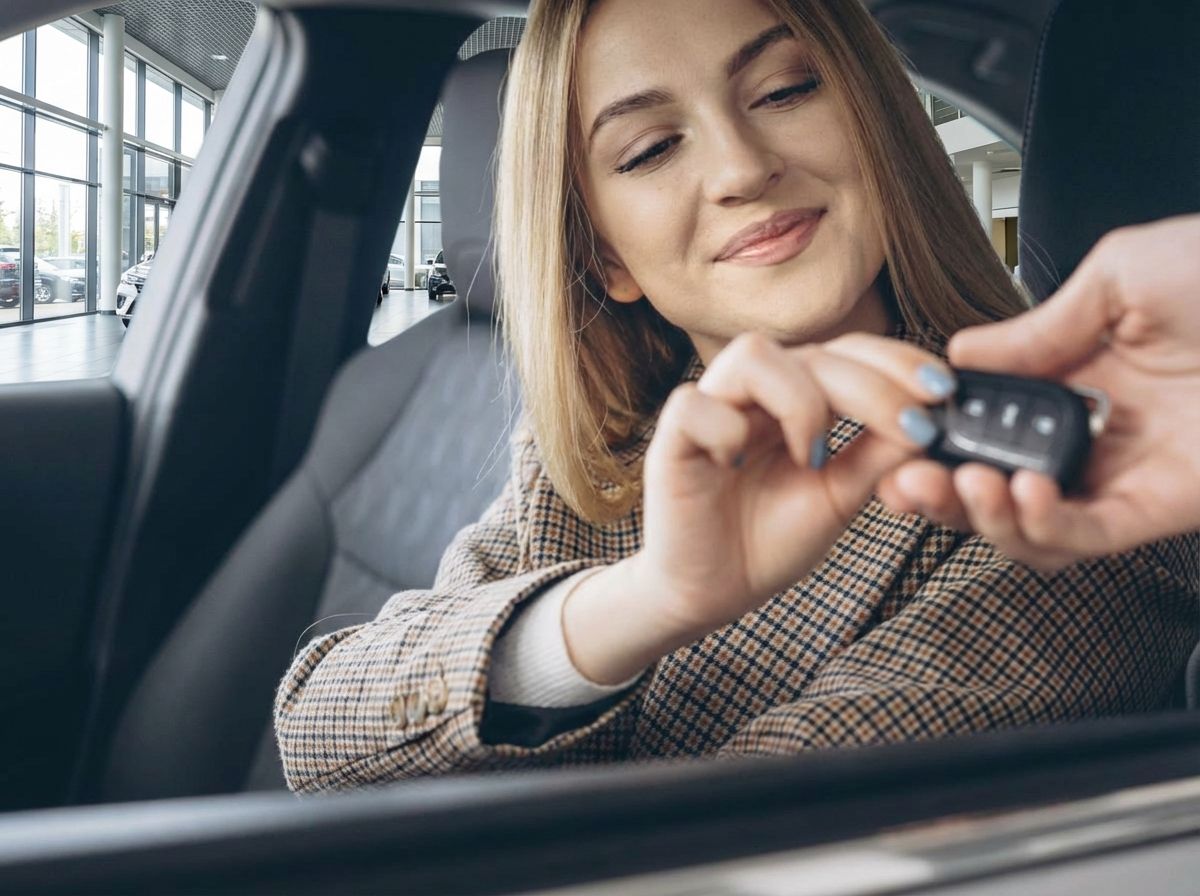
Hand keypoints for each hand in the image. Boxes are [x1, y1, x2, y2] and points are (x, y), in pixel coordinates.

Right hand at [634, 331, 951, 634]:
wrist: (712, 591)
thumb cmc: (770, 539)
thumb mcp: (841, 496)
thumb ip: (879, 455)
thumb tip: (932, 419)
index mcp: (798, 396)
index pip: (850, 352)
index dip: (895, 362)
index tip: (942, 390)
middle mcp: (757, 392)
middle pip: (814, 352)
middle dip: (871, 386)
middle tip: (910, 426)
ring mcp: (712, 407)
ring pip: (754, 356)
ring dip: (799, 400)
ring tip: (813, 455)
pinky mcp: (672, 437)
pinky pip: (696, 405)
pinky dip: (727, 430)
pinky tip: (739, 464)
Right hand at [878, 214, 1199, 570]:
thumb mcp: (1123, 273)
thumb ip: (1038, 326)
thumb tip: (964, 354)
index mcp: (1077, 375)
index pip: (989, 421)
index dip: (938, 434)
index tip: (901, 431)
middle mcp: (1094, 432)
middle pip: (997, 484)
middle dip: (940, 493)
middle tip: (906, 483)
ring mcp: (1127, 475)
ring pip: (1033, 527)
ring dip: (984, 517)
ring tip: (964, 485)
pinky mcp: (1164, 508)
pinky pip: (1089, 537)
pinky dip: (1047, 527)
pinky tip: (1025, 494)